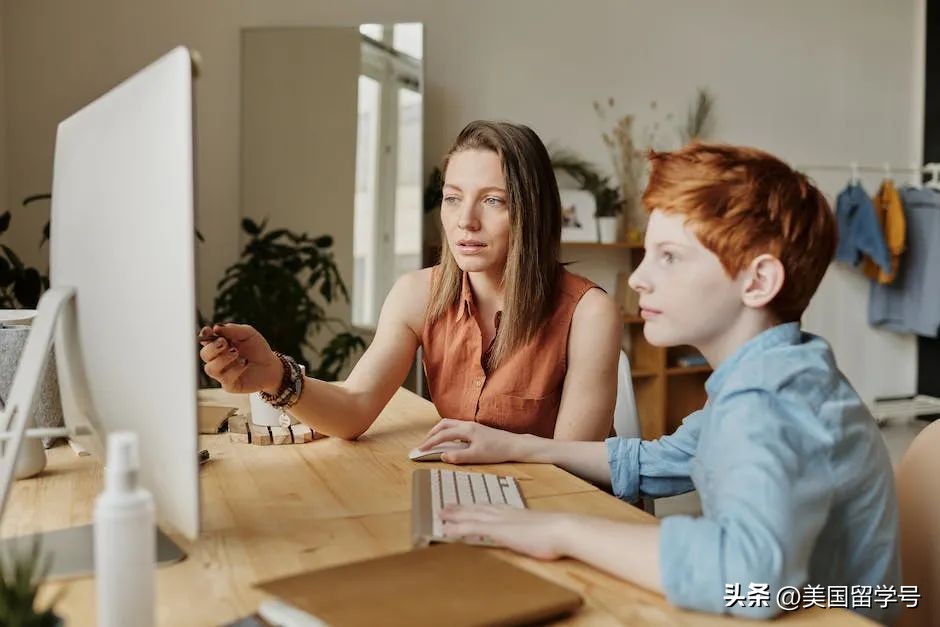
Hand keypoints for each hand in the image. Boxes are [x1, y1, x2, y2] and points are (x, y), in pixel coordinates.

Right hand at [198, 323, 281, 393]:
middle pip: (204, 355)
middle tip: (224, 343)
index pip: (205, 340)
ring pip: (210, 368)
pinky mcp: (229, 384)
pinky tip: (245, 363)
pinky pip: (225, 378)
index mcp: (219, 344)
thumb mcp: (248, 334)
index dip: (203, 335)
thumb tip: (216, 328)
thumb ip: (233, 329)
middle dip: (212, 348)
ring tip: (236, 353)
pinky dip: (235, 369)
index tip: (208, 331)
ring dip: (223, 359)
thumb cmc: (257, 348)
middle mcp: (217, 359)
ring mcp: (221, 373)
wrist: (270, 365)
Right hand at [417, 419, 526, 463]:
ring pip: (451, 424)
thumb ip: (458, 456)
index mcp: (466, 430)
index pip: (443, 435)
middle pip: (444, 424)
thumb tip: (443, 456)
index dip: (430, 442)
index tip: (421, 450)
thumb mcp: (476, 456)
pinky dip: (448, 431)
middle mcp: (468, 425)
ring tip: (434, 441)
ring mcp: (472, 425)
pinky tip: (450, 440)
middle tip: (424, 443)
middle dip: (432, 433)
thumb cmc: (497, 451)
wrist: (514, 445)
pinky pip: (457, 427)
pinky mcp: (477, 429)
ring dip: (440, 431)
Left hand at [440, 504, 570, 559]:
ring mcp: (500, 520)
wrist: (562, 529)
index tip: (466, 505)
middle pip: (477, 508)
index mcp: (514, 512)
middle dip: (460, 508)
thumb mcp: (542, 530)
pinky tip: (447, 529)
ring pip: (471, 515)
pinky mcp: (498, 530)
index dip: (476, 507)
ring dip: (454, 515)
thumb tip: (534, 535)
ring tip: (441, 514)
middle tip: (446, 506)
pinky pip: (472, 528)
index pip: (490, 507)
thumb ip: (533, 530)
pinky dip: (457, 528)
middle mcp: (504, 513)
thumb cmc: (557, 533)